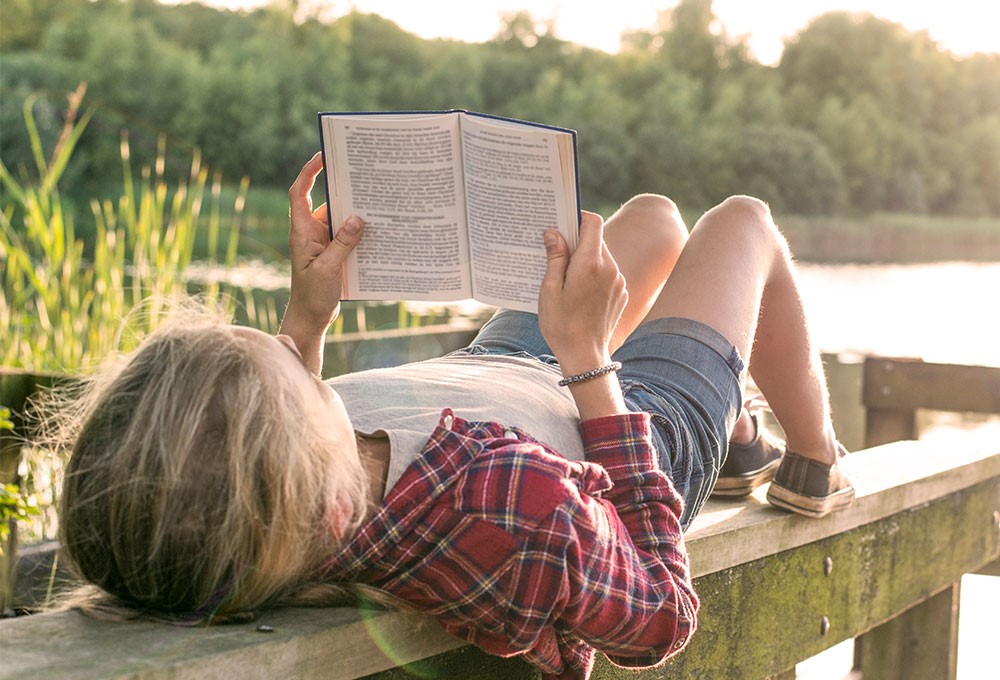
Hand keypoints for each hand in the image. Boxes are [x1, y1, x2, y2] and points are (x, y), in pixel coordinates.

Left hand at [284, 152, 364, 332]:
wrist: (311, 317)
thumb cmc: (312, 295)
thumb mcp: (329, 269)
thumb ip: (342, 243)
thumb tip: (358, 218)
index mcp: (301, 231)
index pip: (300, 192)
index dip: (308, 171)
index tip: (323, 155)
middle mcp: (311, 232)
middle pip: (326, 201)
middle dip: (343, 188)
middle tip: (363, 174)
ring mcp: (322, 241)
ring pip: (340, 218)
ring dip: (356, 213)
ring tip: (377, 201)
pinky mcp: (334, 252)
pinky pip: (347, 235)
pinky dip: (360, 231)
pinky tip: (378, 230)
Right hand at [538, 211, 627, 375]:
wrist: (585, 355)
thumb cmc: (562, 324)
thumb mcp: (550, 289)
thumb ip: (555, 257)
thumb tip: (554, 233)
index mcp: (590, 263)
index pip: (593, 222)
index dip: (578, 217)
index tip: (563, 222)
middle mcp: (610, 268)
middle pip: (596, 239)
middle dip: (577, 241)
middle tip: (555, 252)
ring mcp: (618, 282)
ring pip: (602, 257)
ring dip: (585, 259)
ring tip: (565, 277)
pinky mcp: (621, 293)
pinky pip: (607, 274)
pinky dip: (594, 275)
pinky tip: (578, 292)